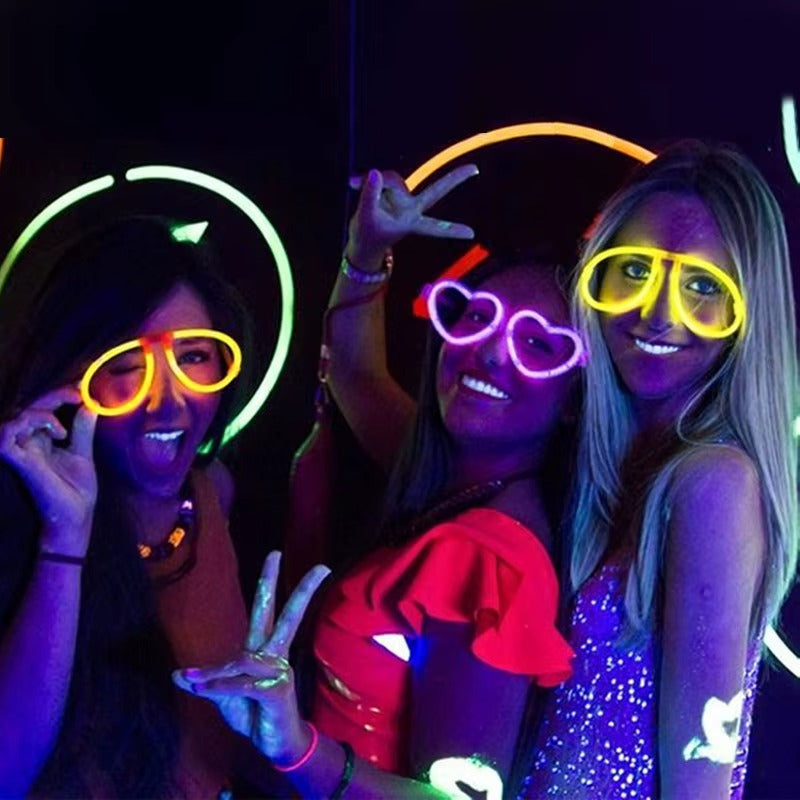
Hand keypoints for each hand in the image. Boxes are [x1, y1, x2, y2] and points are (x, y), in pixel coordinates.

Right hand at [0, 386, 97, 555]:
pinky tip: (54, 433)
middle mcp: (28, 444)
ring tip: (62, 429)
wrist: (75, 518)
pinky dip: (23, 426)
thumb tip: (89, 405)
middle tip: (79, 394)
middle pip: (29, 407)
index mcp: (41, 440)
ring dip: (41, 413)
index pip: (42, 407)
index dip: (60, 393)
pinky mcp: (20, 464)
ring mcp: (22, 454)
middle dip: (55, 396)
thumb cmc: (75, 491)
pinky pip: (5, 439)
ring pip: (16, 417)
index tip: (83, 388)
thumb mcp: (82, 453)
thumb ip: (83, 429)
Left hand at [173, 552, 330, 762]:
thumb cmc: (254, 714)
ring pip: (242, 660)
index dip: (270, 581)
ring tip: (190, 682)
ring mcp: (278, 672)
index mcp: (263, 650)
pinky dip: (217, 687)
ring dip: (212, 675)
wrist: (276, 744)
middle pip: (286, 614)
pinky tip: (199, 689)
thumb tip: (176, 674)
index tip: (275, 554)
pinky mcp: (276, 692)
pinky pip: (240, 685)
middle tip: (283, 553)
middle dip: (293, 587)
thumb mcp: (225, 696)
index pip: (268, 608)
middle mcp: (274, 655)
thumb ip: (207, 682)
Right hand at [345, 165, 477, 268]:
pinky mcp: (391, 191)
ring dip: (373, 182)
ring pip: (392, 179)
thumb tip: (376, 172)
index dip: (450, 229)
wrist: (361, 239)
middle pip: (435, 191)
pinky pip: (381, 178)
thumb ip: (370, 195)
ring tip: (354, 186)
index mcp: (410, 223)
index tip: (471, 235)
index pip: (434, 226)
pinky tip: (353, 183)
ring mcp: (402, 198)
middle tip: (476, 170)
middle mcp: (410, 208)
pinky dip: (367, 180)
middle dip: (453, 179)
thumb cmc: (367, 236)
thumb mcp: (364, 217)